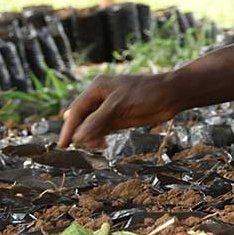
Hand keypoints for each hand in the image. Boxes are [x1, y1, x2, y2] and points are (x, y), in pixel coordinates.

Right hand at [58, 73, 179, 148]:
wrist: (171, 95)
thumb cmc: (145, 94)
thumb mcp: (118, 106)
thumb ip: (97, 121)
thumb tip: (78, 137)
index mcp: (96, 88)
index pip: (76, 110)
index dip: (68, 128)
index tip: (62, 146)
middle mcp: (100, 98)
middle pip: (81, 119)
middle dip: (81, 133)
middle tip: (91, 144)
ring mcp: (109, 109)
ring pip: (90, 126)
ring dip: (90, 137)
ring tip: (100, 144)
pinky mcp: (118, 118)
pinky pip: (101, 130)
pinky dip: (99, 137)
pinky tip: (104, 143)